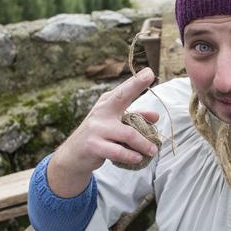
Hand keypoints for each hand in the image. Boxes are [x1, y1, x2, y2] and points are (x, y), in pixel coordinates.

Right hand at [48, 67, 158, 196]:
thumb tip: (156, 116)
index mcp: (107, 102)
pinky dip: (131, 156)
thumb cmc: (100, 135)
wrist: (74, 154)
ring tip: (152, 151)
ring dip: (143, 144)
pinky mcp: (94, 146)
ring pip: (128, 134)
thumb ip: (135, 118)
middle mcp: (101, 111)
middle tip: (151, 76)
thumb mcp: (116, 124)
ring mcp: (96, 128)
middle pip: (122, 97)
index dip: (137, 81)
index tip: (150, 72)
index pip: (124, 90)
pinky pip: (119, 152)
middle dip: (136, 86)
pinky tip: (138, 159)